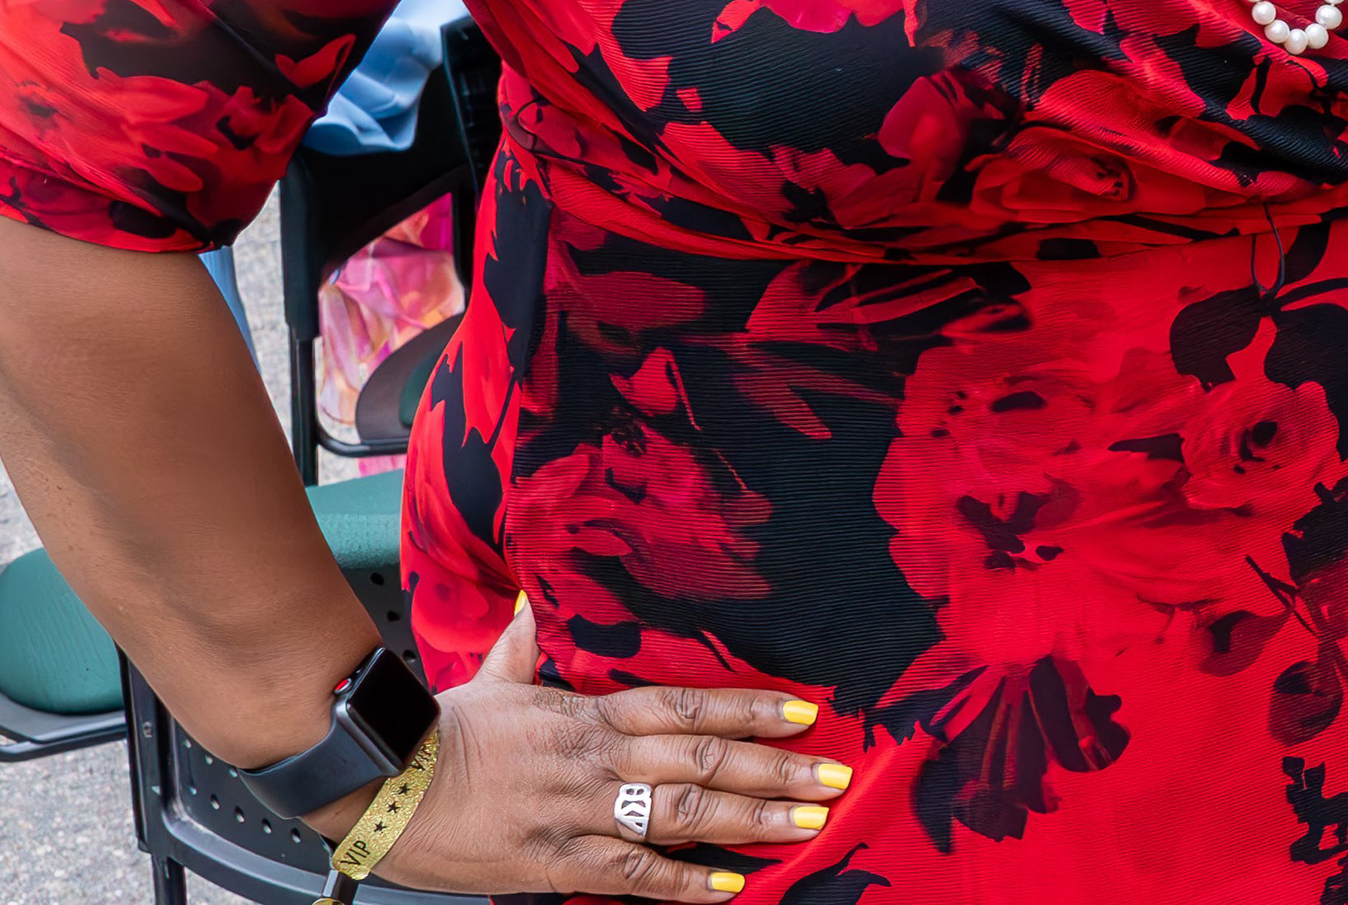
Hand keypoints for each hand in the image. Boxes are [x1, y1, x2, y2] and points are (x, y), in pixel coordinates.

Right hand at [319, 600, 849, 898]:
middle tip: (834, 777)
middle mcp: (599, 759)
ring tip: (807, 826)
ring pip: (681, 815)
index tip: (806, 712)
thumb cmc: (440, 732)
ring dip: (750, 821)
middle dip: (775, 768)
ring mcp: (581, 812)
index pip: (689, 705)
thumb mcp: (493, 679)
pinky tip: (731, 886)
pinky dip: (683, 883)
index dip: (751, 707)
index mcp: (591, 713)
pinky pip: (631, 875)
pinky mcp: (554, 863)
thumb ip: (525, 645)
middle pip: (703, 759)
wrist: (381, 782)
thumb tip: (530, 603)